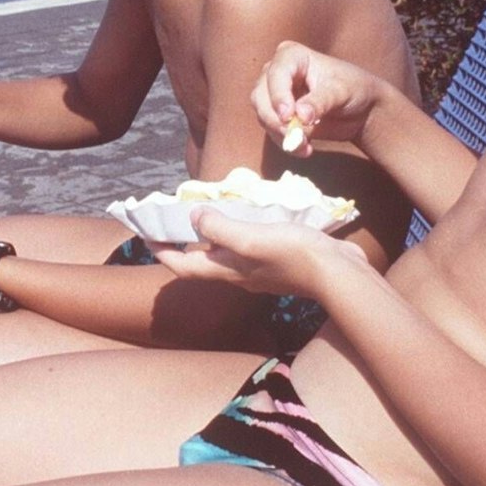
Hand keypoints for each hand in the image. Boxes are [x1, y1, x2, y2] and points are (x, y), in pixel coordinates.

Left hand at [152, 209, 370, 300]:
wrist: (339, 275)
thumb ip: (220, 228)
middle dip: (184, 243)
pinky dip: (240, 232)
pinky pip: (250, 247)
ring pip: (226, 254)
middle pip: (202, 261)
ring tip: (208, 211)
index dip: (162, 252)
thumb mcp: (251, 238)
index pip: (184, 266)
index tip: (146, 235)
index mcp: (228, 270)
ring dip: (212, 236)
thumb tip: (193, 217)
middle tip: (173, 219)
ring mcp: (260, 270)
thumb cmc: (294, 256)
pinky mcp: (279, 262)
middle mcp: (239, 274)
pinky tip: (248, 216)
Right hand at [253, 42, 384, 154]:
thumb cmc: (354, 90)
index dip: (278, 95)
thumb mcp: (341, 93)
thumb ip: (320, 102)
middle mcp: (277, 72)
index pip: (276, 73)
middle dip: (275, 120)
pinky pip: (272, 131)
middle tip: (295, 138)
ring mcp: (274, 94)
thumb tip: (300, 116)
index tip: (288, 116)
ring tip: (305, 147)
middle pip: (260, 95)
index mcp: (292, 56)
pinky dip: (286, 143)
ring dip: (282, 135)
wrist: (361, 110)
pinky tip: (305, 149)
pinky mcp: (277, 115)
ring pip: (263, 116)